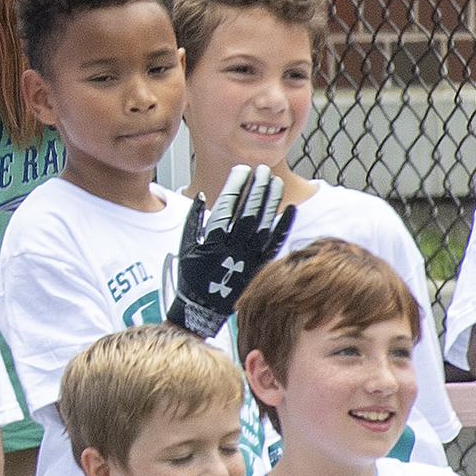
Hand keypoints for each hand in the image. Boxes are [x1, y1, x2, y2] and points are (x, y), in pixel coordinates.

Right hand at [166, 164, 294, 338]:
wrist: (203, 306)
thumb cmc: (192, 275)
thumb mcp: (185, 246)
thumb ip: (193, 220)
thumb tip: (204, 196)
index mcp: (212, 240)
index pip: (227, 206)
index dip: (236, 186)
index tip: (242, 171)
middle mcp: (232, 247)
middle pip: (249, 211)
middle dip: (256, 188)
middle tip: (262, 170)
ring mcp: (248, 256)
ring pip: (264, 223)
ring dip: (271, 201)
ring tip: (274, 182)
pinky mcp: (259, 265)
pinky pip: (276, 242)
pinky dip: (284, 225)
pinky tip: (290, 209)